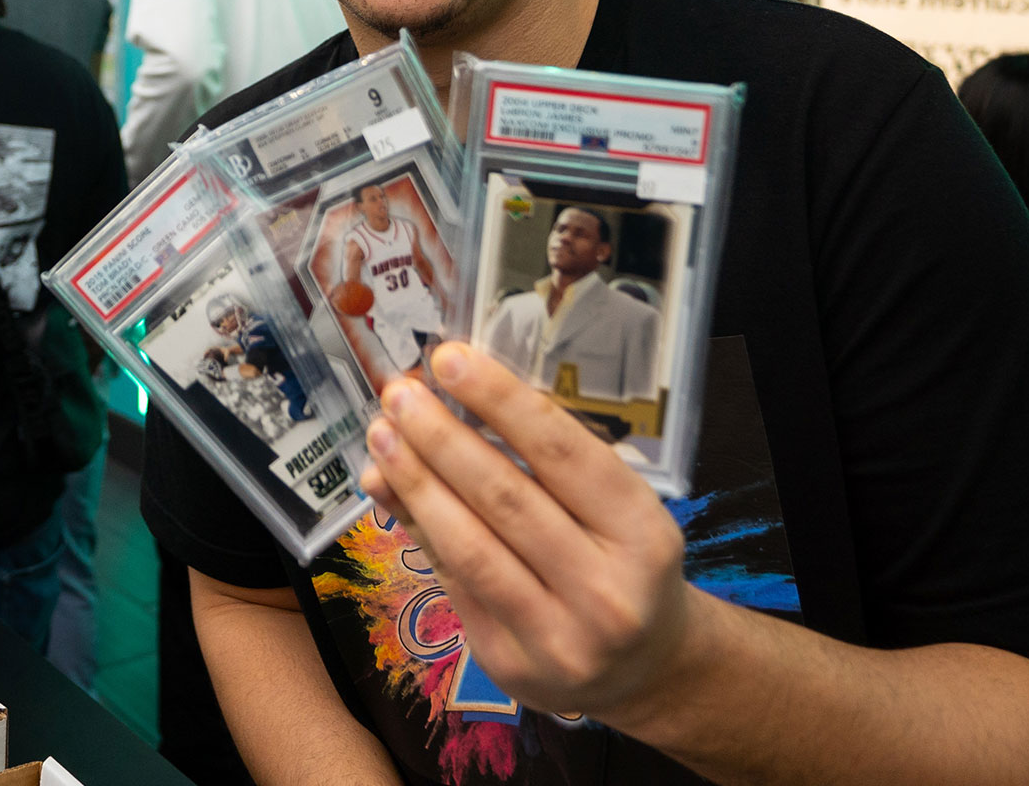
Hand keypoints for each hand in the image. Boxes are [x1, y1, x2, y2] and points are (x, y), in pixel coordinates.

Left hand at [360, 341, 693, 723]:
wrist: (647, 669)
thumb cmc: (621, 564)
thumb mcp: (613, 510)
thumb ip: (543, 460)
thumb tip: (450, 402)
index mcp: (643, 535)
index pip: (562, 453)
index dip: (500, 400)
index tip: (449, 359)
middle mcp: (606, 592)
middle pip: (505, 497)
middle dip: (440, 438)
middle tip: (399, 394)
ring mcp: (557, 637)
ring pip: (467, 546)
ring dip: (414, 482)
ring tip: (382, 435)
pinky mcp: (509, 663)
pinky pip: (451, 580)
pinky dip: (416, 527)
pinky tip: (389, 488)